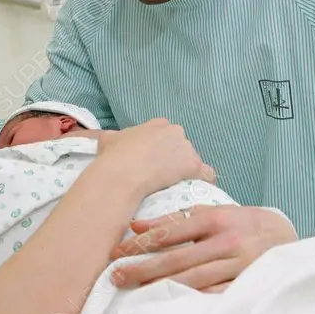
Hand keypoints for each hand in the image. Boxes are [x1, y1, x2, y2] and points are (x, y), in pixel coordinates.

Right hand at [95, 119, 215, 194]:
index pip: (165, 134)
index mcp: (158, 124)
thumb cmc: (114, 157)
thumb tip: (112, 140)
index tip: (153, 161)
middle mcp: (176, 132)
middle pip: (180, 146)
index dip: (160, 148)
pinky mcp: (194, 166)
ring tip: (174, 187)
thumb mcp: (108, 139)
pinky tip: (195, 190)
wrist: (122, 174)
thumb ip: (116, 138)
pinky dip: (202, 181)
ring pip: (192, 160)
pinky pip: (206, 174)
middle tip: (161, 175)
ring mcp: (186, 149)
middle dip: (173, 159)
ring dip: (185, 171)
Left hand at [108, 205, 297, 291]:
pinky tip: (170, 305)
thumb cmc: (243, 223)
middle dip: (143, 267)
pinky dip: (192, 300)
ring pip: (193, 279)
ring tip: (134, 291)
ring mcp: (238, 265)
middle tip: (116, 276)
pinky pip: (215, 295)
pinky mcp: (247, 284)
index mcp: (215, 219)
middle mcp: (226, 241)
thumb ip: (175, 219)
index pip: (171, 231)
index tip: (117, 252)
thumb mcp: (213, 213)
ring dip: (161, 286)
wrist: (287, 235)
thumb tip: (135, 226)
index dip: (142, 243)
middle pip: (177, 258)